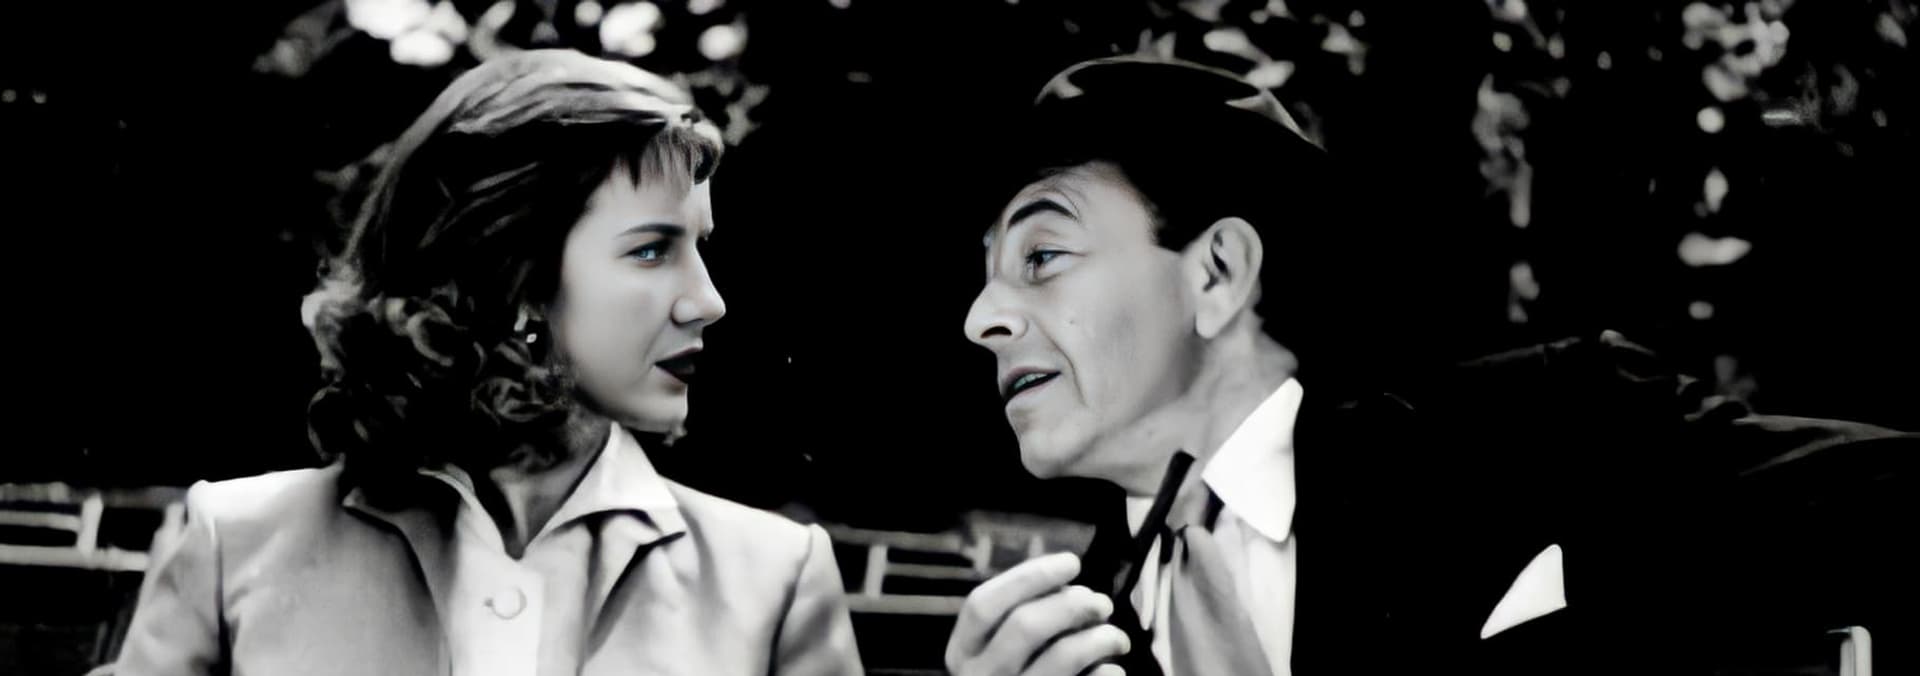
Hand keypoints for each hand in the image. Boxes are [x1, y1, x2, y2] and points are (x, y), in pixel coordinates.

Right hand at [944, 552, 1132, 675]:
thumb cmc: (1012, 675)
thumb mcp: (997, 648)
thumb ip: (1020, 614)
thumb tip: (1067, 585)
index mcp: (963, 651)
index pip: (984, 603)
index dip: (1030, 576)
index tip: (1071, 562)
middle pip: (1026, 625)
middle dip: (1072, 604)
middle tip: (1102, 603)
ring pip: (1062, 656)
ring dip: (1099, 638)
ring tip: (1116, 639)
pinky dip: (1106, 674)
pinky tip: (1112, 669)